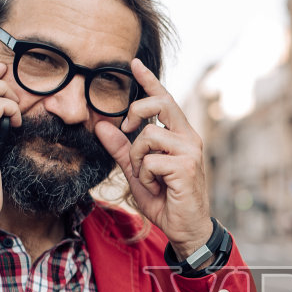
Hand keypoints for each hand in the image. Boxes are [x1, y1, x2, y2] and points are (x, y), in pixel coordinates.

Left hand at [94, 59, 212, 254]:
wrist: (186, 228)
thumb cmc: (165, 199)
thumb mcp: (137, 171)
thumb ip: (121, 149)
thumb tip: (100, 126)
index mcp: (180, 134)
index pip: (164, 100)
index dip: (149, 80)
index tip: (134, 63)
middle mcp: (189, 138)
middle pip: (159, 104)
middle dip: (136, 112)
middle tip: (127, 127)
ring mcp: (190, 151)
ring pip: (148, 136)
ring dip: (138, 159)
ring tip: (148, 178)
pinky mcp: (186, 167)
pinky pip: (150, 160)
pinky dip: (145, 176)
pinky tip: (157, 188)